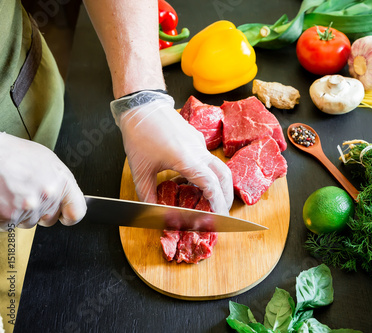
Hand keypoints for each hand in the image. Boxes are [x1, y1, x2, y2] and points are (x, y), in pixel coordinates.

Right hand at [0, 133, 86, 229]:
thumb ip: (57, 181)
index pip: (77, 211)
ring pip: (27, 222)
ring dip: (20, 212)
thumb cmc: (13, 153)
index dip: (70, 216)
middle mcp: (48, 196)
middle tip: (26, 194)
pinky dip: (3, 215)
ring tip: (11, 191)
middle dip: (39, 211)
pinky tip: (2, 198)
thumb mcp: (46, 160)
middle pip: (49, 218)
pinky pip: (8, 224)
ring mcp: (28, 207)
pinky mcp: (8, 216)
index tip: (65, 216)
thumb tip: (61, 194)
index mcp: (61, 181)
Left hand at [111, 91, 233, 214]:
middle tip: (222, 212)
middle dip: (227, 196)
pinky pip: (208, 159)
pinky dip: (209, 173)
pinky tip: (195, 181)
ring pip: (219, 166)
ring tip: (212, 199)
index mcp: (187, 159)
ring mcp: (199, 143)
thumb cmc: (140, 134)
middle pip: (225, 176)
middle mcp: (199, 151)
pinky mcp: (196, 139)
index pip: (212, 185)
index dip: (218, 203)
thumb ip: (147, 194)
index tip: (218, 217)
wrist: (142, 105)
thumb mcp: (140, 169)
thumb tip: (152, 211)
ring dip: (220, 185)